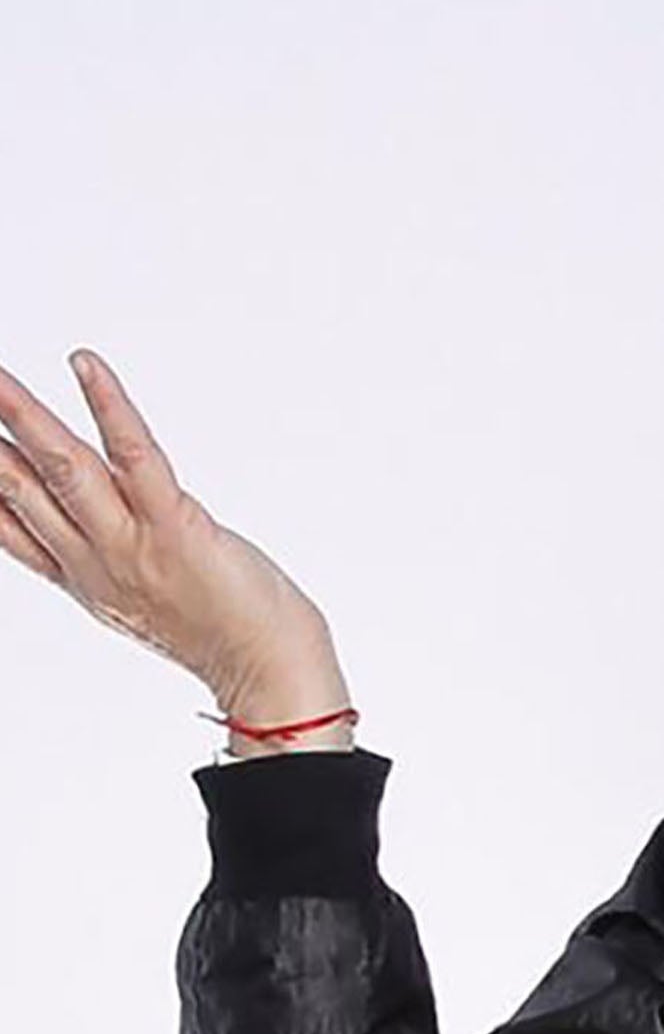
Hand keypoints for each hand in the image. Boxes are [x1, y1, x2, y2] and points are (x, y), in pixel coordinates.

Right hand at [0, 349, 349, 726]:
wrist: (266, 669)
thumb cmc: (219, 629)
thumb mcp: (137, 600)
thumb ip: (106, 559)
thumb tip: (90, 520)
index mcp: (81, 577)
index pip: (7, 524)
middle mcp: (92, 559)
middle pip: (19, 489)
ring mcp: (129, 542)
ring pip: (63, 467)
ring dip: (22, 415)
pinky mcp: (175, 526)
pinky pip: (135, 455)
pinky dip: (108, 406)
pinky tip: (84, 365)